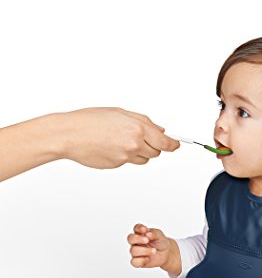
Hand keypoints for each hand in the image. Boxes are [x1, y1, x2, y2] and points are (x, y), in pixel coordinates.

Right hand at [59, 107, 179, 167]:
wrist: (68, 134)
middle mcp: (134, 144)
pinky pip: (129, 161)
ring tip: (121, 140)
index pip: (165, 142)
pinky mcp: (117, 165)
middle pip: (156, 152)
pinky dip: (124, 155)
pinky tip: (110, 146)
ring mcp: (126, 157)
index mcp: (138, 128)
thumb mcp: (120, 113)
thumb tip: (161, 130)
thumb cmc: (89, 120)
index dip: (173, 144)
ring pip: (143, 158)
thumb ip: (143, 122)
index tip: (177, 145)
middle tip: (140, 138)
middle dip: (153, 146)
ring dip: (139, 152)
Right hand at [128, 223, 171, 268]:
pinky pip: (134, 262)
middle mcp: (136, 242)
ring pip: (133, 250)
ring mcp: (136, 251)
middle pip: (130, 238)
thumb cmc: (160, 242)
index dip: (139, 228)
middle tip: (147, 240)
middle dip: (138, 239)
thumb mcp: (160, 236)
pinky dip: (141, 260)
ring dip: (144, 250)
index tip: (145, 230)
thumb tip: (148, 234)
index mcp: (141, 233)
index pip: (136, 228)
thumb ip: (154, 233)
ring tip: (154, 251)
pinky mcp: (137, 261)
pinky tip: (148, 259)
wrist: (166, 253)